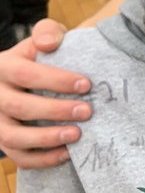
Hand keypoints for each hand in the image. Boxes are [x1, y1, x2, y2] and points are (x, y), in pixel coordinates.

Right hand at [0, 21, 91, 167]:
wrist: (20, 80)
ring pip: (13, 137)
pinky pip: (19, 158)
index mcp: (3, 67)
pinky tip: (68, 153)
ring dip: (47, 138)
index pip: (25, 74)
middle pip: (19, 107)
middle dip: (55, 111)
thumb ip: (48, 33)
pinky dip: (43, 159)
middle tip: (87, 111)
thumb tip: (49, 43)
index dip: (55, 80)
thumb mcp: (41, 39)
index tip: (86, 84)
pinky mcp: (3, 142)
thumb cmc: (39, 58)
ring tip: (77, 134)